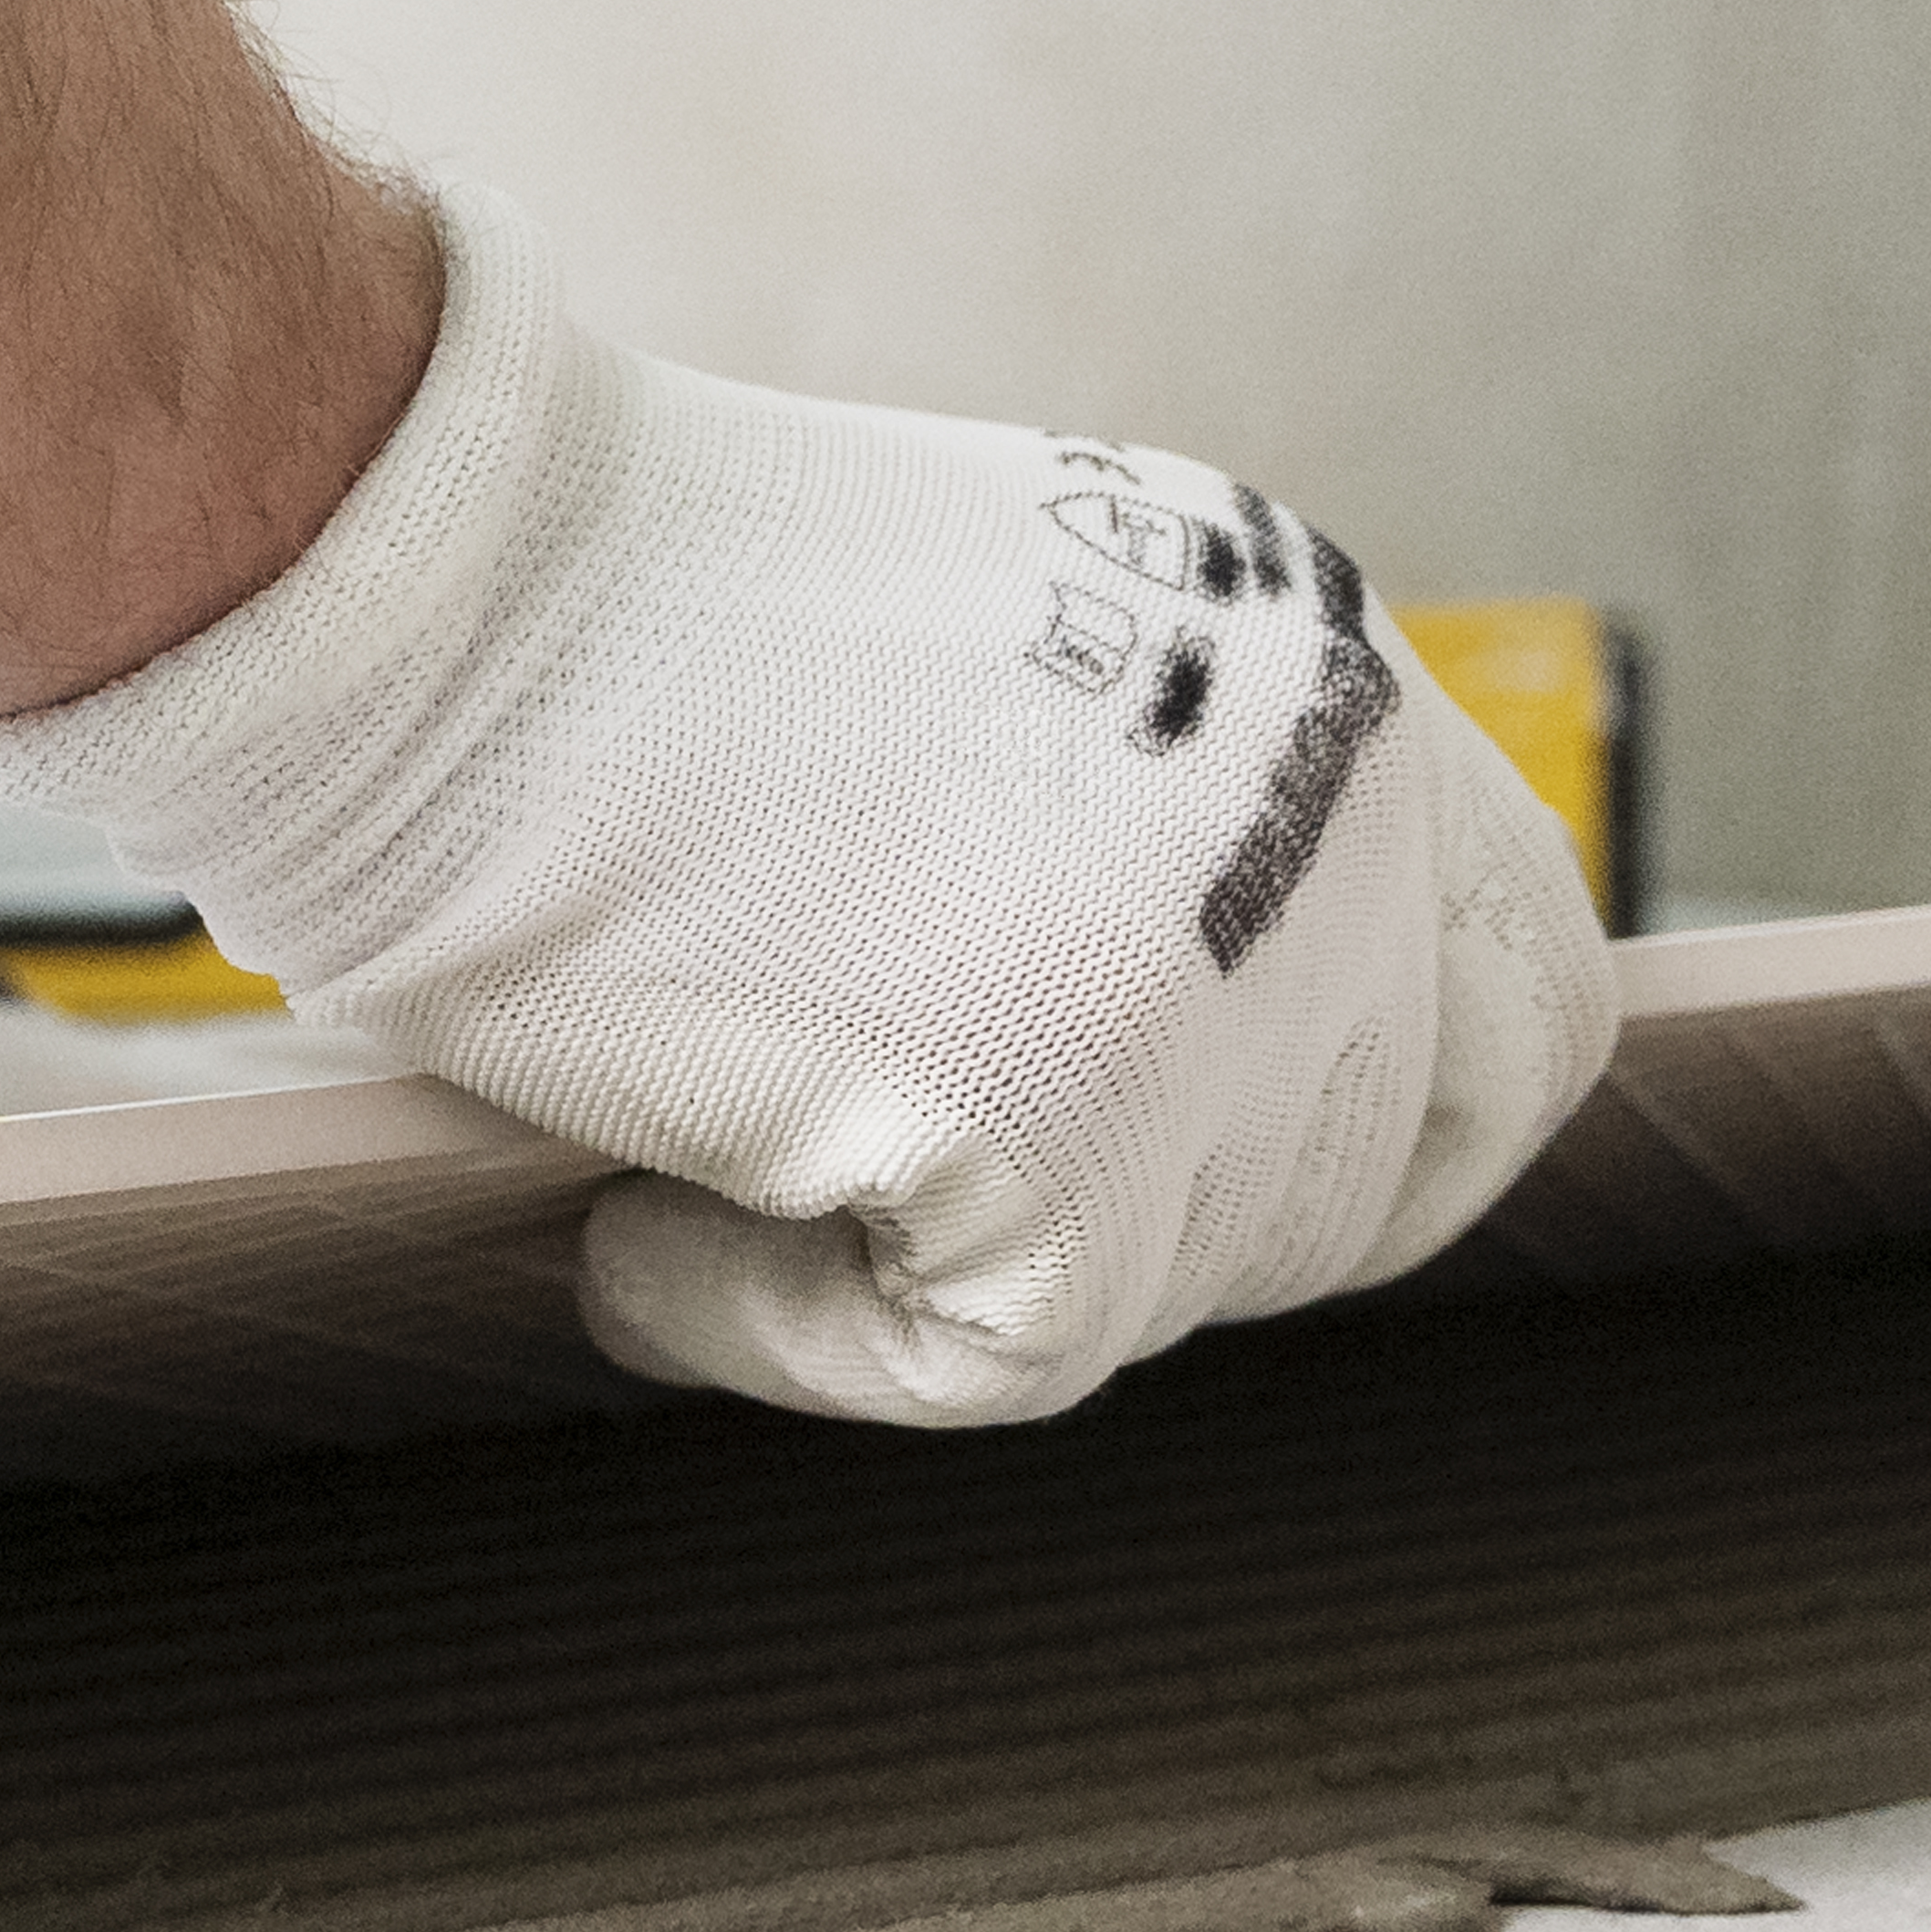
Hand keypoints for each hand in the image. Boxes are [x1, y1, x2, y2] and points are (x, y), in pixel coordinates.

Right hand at [0, 191, 1615, 1423]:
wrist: (407, 573)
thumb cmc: (581, 620)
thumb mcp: (975, 666)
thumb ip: (1124, 832)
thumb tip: (1153, 1082)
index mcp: (1307, 661)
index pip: (1523, 988)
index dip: (1391, 1133)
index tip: (1209, 1187)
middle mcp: (1325, 797)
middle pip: (1369, 1175)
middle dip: (1145, 1234)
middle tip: (896, 1210)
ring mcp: (1221, 960)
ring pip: (1176, 1280)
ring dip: (935, 1267)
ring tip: (692, 1160)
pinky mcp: (1073, 1114)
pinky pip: (979, 1359)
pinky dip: (788, 1333)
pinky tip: (639, 1230)